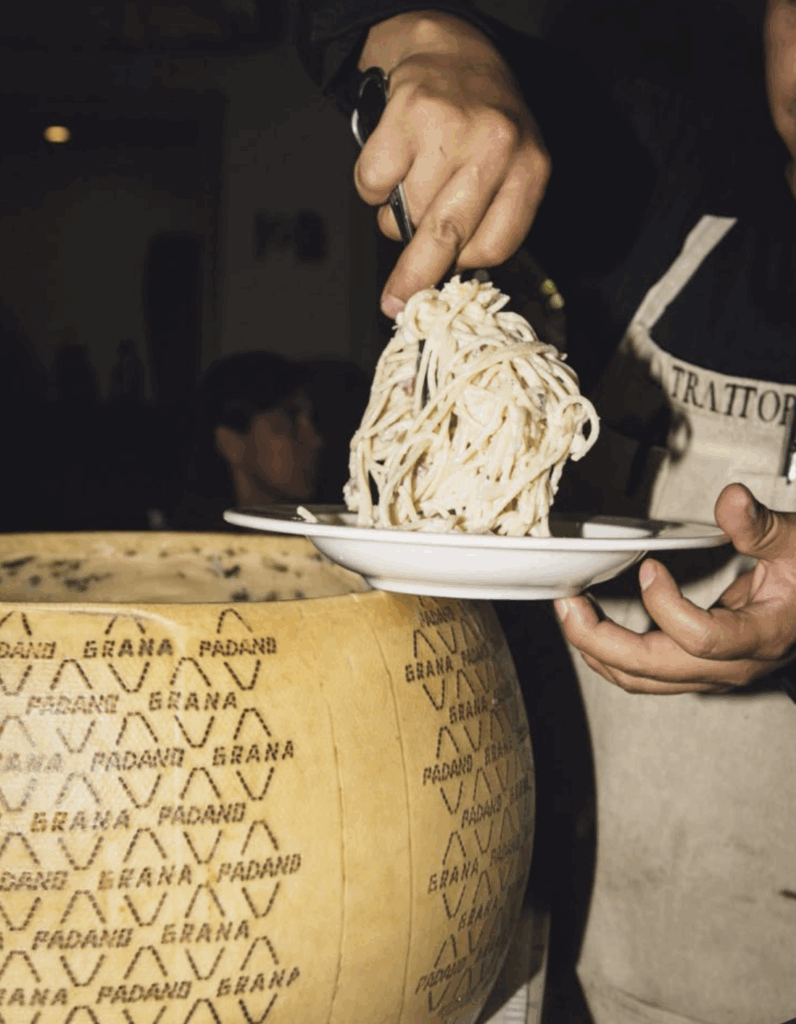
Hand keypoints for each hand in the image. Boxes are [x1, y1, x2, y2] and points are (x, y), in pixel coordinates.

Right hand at [357, 12, 549, 316]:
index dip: (465, 265)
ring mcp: (450, 128)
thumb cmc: (482, 122)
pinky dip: (373, 184)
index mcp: (530, 168)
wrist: (453, 49)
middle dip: (415, 278)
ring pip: (403, 212)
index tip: (446, 276)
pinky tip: (393, 159)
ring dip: (396, 215)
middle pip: (446, 235)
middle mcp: (496, 146)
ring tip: (411, 182)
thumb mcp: (512, 166)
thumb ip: (492, 217)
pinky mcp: (407, 113)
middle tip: (396, 304)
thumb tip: (449, 275)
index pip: (496, 245)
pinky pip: (373, 183)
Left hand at [555, 483, 795, 693]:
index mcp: (760, 636)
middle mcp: (732, 665)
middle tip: (569, 605)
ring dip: (597, 650)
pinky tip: (591, 627)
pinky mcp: (698, 670)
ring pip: (642, 680)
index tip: (649, 568)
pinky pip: (645, 675)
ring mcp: (712, 673)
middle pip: (653, 670)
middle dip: (600, 640)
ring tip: (570, 613)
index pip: (701, 639)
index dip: (666, 606)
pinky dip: (611, 654)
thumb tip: (731, 501)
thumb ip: (763, 526)